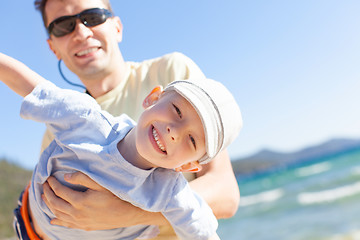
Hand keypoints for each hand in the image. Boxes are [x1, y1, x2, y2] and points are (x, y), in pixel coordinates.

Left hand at [42, 172, 160, 230]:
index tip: (48, 178)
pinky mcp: (85, 227)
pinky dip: (58, 222)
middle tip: (43, 186)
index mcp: (80, 201)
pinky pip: (67, 225)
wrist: (128, 213)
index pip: (60, 191)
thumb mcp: (100, 183)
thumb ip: (82, 178)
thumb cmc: (116, 196)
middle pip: (55, 204)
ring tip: (44, 198)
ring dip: (49, 206)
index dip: (52, 184)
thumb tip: (65, 176)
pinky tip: (52, 220)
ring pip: (59, 215)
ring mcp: (80, 222)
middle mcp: (77, 214)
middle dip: (47, 194)